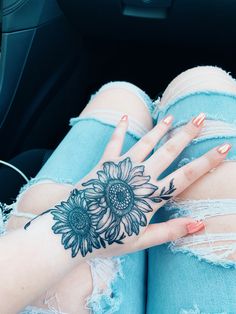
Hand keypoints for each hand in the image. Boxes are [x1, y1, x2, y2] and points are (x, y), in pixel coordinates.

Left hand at [25, 113, 230, 258]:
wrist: (73, 230)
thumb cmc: (107, 237)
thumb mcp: (142, 240)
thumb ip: (170, 231)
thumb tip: (199, 224)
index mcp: (152, 196)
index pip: (186, 175)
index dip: (207, 161)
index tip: (224, 147)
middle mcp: (140, 176)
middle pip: (168, 152)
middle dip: (186, 135)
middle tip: (201, 118)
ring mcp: (121, 167)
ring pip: (146, 143)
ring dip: (160, 129)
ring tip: (172, 117)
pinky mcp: (104, 164)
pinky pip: (114, 143)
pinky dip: (120, 130)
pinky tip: (125, 118)